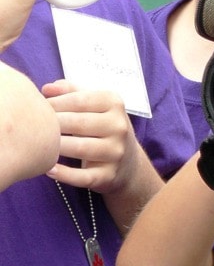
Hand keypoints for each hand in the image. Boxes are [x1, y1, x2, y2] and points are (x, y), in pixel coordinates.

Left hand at [42, 79, 142, 193]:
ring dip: (55, 147)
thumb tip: (47, 89)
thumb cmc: (102, 126)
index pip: (79, 100)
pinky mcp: (109, 175)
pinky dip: (64, 174)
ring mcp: (116, 152)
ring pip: (80, 149)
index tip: (38, 108)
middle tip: (33, 127)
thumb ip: (71, 91)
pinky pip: (83, 176)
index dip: (54, 104)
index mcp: (114, 103)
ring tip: (39, 145)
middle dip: (53, 125)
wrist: (128, 162)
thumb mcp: (95, 104)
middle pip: (78, 123)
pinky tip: (48, 169)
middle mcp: (119, 127)